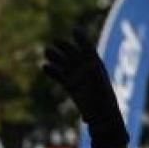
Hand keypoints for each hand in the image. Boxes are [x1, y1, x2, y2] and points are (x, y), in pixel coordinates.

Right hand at [42, 29, 128, 147]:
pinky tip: (44, 67)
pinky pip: (59, 75)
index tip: (75, 30)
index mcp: (96, 66)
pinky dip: (52, 71)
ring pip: (64, 63)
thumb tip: (89, 64)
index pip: (88, 48)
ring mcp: (77, 76)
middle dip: (65, 47)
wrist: (102, 117)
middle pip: (73, 53)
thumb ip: (95, 74)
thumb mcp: (100, 86)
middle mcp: (86, 69)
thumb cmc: (104, 102)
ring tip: (47, 52)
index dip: (82, 39)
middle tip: (56, 41)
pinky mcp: (70, 86)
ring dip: (56, 57)